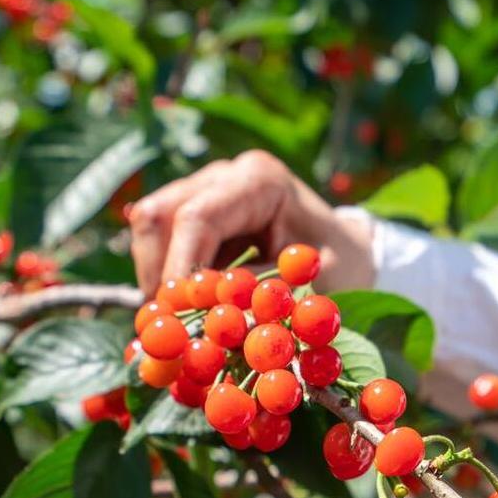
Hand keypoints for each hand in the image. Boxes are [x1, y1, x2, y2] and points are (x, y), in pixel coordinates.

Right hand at [126, 151, 373, 296]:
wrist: (347, 252)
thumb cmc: (339, 265)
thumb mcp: (315, 283)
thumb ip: (264, 295)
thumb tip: (214, 318)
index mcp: (259, 182)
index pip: (196, 217)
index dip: (179, 267)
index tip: (176, 313)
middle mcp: (225, 176)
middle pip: (159, 215)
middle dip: (157, 272)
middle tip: (168, 322)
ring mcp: (205, 190)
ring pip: (150, 227)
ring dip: (155, 276)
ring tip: (177, 319)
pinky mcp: (194, 212)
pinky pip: (160, 241)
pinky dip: (164, 277)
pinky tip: (183, 309)